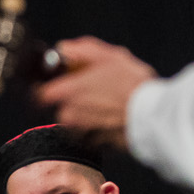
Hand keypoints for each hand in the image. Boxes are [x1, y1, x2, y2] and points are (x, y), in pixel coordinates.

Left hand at [35, 37, 157, 147]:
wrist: (153, 116)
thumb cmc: (133, 86)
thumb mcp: (111, 57)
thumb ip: (82, 50)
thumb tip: (63, 48)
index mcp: (69, 91)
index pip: (40, 93)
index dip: (48, 87)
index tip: (59, 82)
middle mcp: (70, 114)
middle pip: (61, 106)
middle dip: (73, 99)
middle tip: (95, 90)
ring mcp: (79, 132)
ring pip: (74, 121)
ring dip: (85, 113)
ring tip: (108, 103)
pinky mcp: (92, 144)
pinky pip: (88, 134)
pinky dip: (96, 127)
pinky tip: (112, 117)